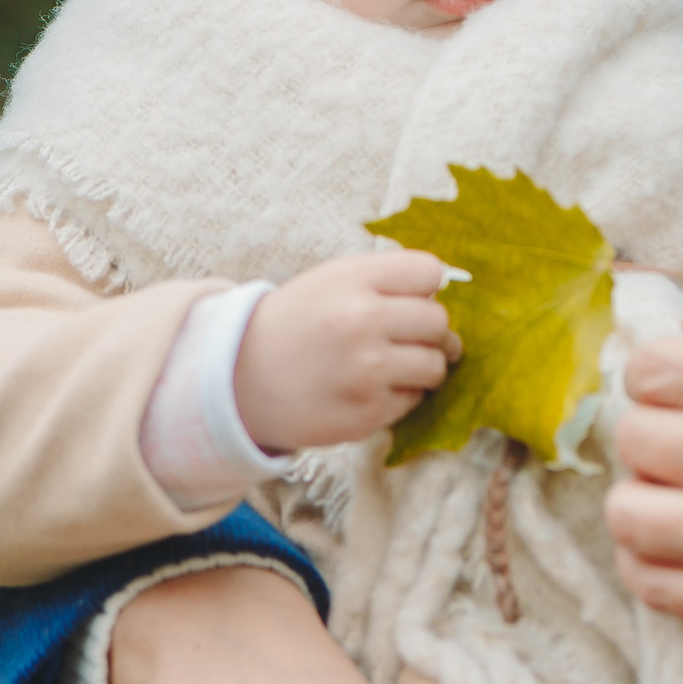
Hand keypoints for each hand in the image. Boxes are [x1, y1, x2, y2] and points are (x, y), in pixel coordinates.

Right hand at [234, 251, 457, 452]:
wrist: (238, 380)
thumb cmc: (294, 325)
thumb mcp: (330, 281)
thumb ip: (385, 280)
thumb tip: (444, 294)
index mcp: (352, 280)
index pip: (429, 271)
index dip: (424, 287)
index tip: (409, 299)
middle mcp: (362, 321)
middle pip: (439, 321)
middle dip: (427, 331)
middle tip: (402, 338)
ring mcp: (367, 371)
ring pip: (435, 365)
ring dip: (421, 367)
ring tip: (387, 365)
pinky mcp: (368, 413)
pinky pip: (413, 401)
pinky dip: (398, 397)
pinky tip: (365, 389)